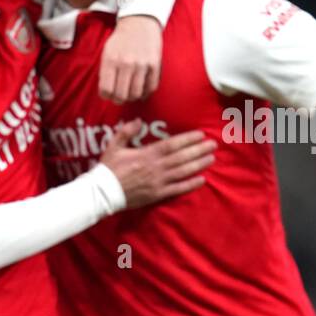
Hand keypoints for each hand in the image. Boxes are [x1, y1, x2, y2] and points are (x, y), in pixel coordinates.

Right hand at [99, 120, 214, 207]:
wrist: (103, 193)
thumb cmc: (108, 169)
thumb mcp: (114, 146)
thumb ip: (126, 132)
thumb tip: (137, 121)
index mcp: (147, 154)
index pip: (172, 144)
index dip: (188, 139)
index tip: (200, 134)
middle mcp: (156, 167)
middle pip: (182, 157)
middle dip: (199, 150)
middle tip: (213, 144)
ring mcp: (158, 182)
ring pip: (183, 172)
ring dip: (199, 164)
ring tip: (212, 158)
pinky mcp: (157, 194)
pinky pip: (177, 189)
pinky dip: (190, 185)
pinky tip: (202, 180)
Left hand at [100, 15, 161, 102]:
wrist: (139, 22)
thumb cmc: (121, 40)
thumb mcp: (107, 52)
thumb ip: (105, 71)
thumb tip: (106, 93)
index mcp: (111, 60)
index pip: (106, 89)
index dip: (106, 96)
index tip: (108, 95)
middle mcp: (126, 63)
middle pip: (121, 95)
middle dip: (119, 100)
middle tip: (119, 97)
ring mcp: (142, 64)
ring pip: (136, 94)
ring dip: (132, 97)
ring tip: (130, 93)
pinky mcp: (155, 64)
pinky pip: (151, 87)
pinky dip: (146, 93)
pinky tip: (142, 90)